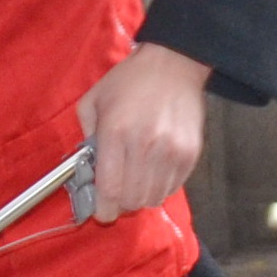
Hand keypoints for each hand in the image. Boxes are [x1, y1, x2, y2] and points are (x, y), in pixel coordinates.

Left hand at [78, 41, 210, 220]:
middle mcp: (145, 145)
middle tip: (117, 193)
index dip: (104, 209)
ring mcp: (172, 152)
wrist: (174, 64)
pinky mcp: (190, 154)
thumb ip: (86, 136)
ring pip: (154, 198)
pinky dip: (160, 187)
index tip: (101, 213)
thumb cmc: (130, 81)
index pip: (110, 189)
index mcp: (117, 132)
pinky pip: (173, 188)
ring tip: (136, 180)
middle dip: (121, 203)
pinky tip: (154, 171)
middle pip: (132, 199)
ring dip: (142, 197)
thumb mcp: (93, 100)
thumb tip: (88, 168)